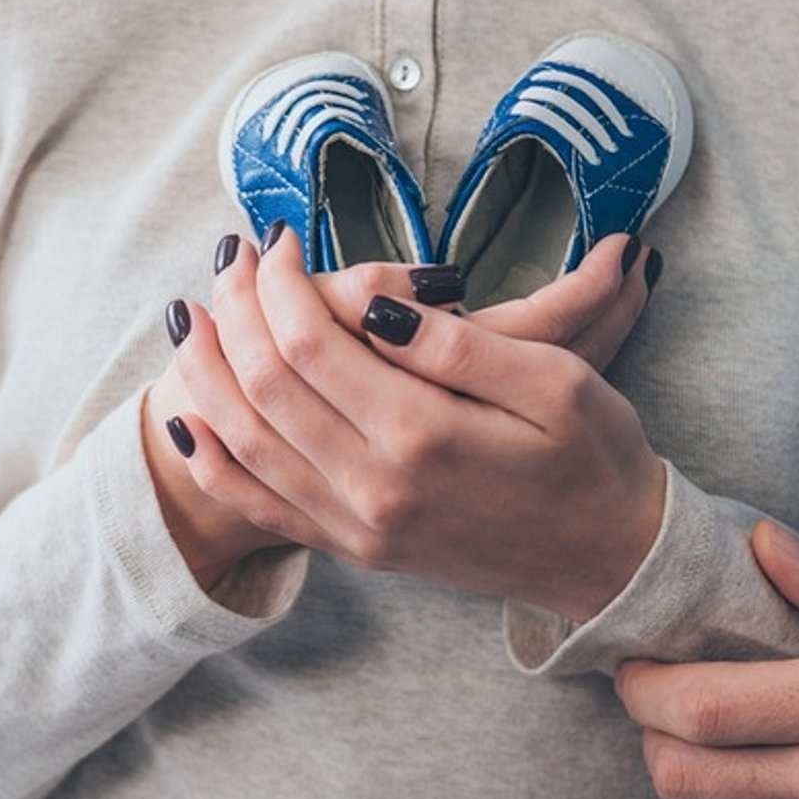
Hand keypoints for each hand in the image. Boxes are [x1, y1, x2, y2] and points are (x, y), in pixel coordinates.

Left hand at [163, 229, 665, 618]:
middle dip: (236, 309)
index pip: (312, 343)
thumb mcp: (557, 382)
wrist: (610, 559)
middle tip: (234, 256)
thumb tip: (380, 301)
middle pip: (265, 385)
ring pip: (245, 442)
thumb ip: (461, 344)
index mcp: (424, 438)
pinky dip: (213, 461)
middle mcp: (375, 490)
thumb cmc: (595, 457)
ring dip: (208, 372)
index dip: (283, 282)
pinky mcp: (355, 549)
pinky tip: (188, 418)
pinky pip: (258, 507)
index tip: (284, 238)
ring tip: (192, 313)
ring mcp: (359, 528)